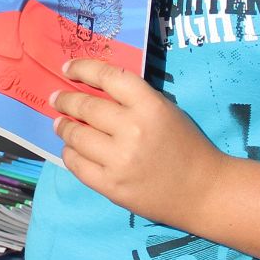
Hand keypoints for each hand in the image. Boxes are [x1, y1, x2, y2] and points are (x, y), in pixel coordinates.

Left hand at [53, 59, 228, 226]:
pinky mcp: (111, 186)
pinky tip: (71, 149)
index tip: (67, 69)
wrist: (203, 190)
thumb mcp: (166, 111)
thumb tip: (92, 90)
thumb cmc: (187, 146)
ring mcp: (120, 160)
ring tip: (60, 124)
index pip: (108, 76)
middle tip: (56, 98)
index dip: (83, 68)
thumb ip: (133, 100)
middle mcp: (132, 130)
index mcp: (150, 106)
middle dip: (65, 100)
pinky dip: (70, 154)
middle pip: (86, 107)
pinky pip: (78, 165)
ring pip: (76, 136)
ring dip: (63, 127)